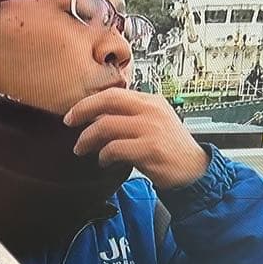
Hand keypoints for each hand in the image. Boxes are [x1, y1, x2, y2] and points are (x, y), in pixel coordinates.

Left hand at [63, 88, 208, 189]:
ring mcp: (150, 129)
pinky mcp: (149, 149)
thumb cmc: (170, 149)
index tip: (74, 112)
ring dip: (87, 139)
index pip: (113, 93)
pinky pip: (114, 148)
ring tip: (82, 149)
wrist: (194, 170)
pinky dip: (103, 155)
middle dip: (82, 111)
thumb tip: (97, 116)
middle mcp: (151, 111)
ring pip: (106, 126)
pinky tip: (103, 161)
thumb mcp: (155, 122)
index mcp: (151, 101)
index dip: (89, 101)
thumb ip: (132, 115)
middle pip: (107, 101)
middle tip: (68, 122)